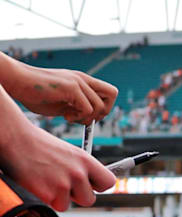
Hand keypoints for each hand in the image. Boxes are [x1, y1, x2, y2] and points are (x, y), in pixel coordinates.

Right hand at [0, 56, 116, 122]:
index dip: (104, 107)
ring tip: (70, 117)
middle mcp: (83, 79)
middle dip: (102, 111)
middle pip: (113, 94)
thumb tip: (89, 120)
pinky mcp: (71, 87)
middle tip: (84, 117)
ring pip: (100, 106)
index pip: (109, 92)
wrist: (17, 82)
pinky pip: (88, 109)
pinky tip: (66, 116)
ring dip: (87, 117)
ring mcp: (78, 82)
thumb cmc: (35, 94)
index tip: (88, 115)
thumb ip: (77, 108)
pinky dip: (79, 117)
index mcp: (82, 81)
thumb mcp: (62, 103)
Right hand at [0, 116, 115, 209]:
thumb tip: (88, 183)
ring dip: (57, 197)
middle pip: (89, 200)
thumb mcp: (67, 152)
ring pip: (67, 204)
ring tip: (44, 179)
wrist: (13, 137)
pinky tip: (36, 182)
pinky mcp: (48, 194)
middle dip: (76, 196)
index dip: (98, 186)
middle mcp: (78, 173)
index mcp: (85, 160)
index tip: (90, 185)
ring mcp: (63, 185)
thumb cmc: (37, 143)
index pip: (108, 182)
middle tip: (60, 184)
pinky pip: (51, 205)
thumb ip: (80, 168)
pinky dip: (43, 198)